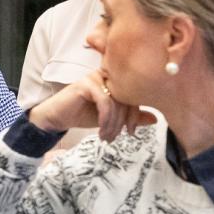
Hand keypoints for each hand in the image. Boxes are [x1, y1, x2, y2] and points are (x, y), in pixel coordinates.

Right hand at [27, 70, 154, 141]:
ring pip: (116, 103)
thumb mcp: (111, 118)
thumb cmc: (83, 114)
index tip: (130, 133)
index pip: (135, 95)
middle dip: (122, 123)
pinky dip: (105, 119)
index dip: (135, 116)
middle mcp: (107, 75)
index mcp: (115, 80)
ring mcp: (96, 77)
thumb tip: (156, 118)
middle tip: (115, 138)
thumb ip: (132, 117)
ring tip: (106, 136)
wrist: (58, 117)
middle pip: (127, 99)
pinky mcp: (86, 83)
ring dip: (112, 124)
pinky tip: (100, 129)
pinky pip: (105, 102)